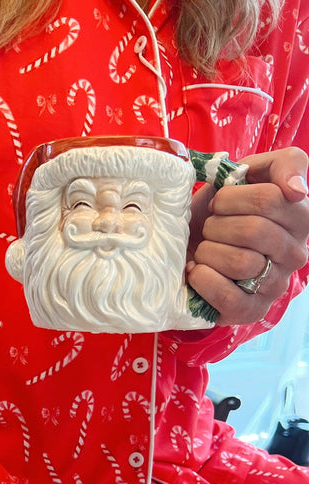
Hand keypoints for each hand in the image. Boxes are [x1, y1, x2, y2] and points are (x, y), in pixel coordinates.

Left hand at [186, 146, 308, 325]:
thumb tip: (297, 191)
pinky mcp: (251, 311)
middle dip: (217, 225)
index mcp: (300, 219)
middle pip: (254, 230)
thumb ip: (285, 164)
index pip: (269, 199)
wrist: (192, 244)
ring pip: (241, 263)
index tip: (219, 204)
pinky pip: (228, 297)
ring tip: (202, 250)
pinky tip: (196, 270)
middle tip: (208, 228)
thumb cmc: (224, 209)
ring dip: (208, 251)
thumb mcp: (253, 173)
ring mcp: (275, 286)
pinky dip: (204, 280)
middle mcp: (295, 254)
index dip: (231, 198)